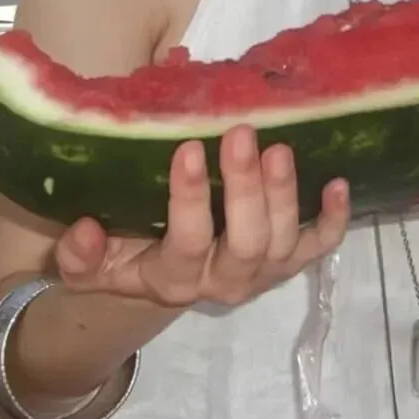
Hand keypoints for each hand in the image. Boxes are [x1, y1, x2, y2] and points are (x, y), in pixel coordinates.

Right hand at [53, 125, 348, 306]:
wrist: (160, 285)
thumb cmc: (126, 255)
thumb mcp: (93, 263)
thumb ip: (80, 255)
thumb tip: (83, 231)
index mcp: (172, 278)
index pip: (186, 242)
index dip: (190, 199)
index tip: (190, 149)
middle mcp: (224, 280)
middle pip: (246, 242)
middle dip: (246, 188)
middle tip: (242, 134)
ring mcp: (263, 272)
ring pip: (283, 241)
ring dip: (284, 195)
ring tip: (279, 148)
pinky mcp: (290, 261)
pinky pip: (318, 245)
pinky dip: (333, 218)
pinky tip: (337, 182)